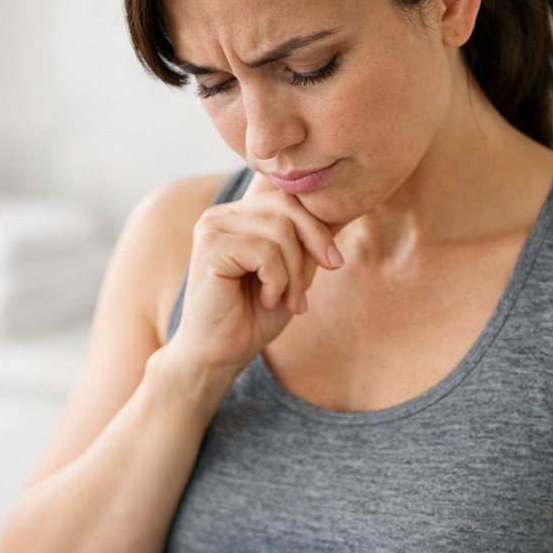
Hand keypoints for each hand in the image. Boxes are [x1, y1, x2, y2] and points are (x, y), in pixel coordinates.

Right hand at [165, 173, 343, 378]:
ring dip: (293, 273)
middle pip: (287, 207)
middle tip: (308, 288)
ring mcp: (212, 228)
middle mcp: (221, 215)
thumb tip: (342, 209)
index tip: (333, 263)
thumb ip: (308, 241)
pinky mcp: (209, 248)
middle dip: (312, 246)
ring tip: (287, 301)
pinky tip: (266, 300)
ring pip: (279, 230)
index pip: (289, 198)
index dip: (318, 227)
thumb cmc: (254, 317)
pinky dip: (276, 281)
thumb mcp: (293, 272)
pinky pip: (264, 252)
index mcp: (239, 215)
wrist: (219, 355)